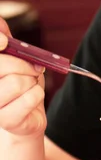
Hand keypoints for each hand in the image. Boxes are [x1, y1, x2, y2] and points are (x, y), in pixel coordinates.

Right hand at [0, 17, 45, 137]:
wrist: (26, 117)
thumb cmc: (18, 85)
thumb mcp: (13, 58)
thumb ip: (4, 39)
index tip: (4, 41)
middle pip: (3, 66)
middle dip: (24, 65)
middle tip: (33, 69)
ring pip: (18, 82)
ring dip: (32, 82)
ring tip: (30, 86)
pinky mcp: (6, 121)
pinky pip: (30, 98)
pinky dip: (38, 94)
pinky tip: (32, 99)